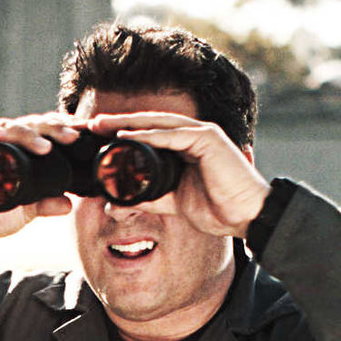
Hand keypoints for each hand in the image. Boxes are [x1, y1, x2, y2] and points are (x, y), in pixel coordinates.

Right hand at [0, 112, 80, 261]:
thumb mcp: (22, 212)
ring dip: (47, 129)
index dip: (67, 132)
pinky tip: (39, 146)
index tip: (91, 136)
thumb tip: (68, 205)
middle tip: (84, 133)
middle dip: (63, 127)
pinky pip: (1, 135)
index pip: (46, 133)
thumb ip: (43, 205)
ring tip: (67, 138)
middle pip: (38, 124)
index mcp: (18, 151)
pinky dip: (21, 137)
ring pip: (23, 125)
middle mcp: (5, 141)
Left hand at [86, 112, 270, 237]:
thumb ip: (149, 198)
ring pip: (159, 124)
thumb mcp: (173, 203)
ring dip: (130, 123)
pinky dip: (150, 134)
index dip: (123, 134)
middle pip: (150, 124)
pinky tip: (130, 135)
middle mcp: (193, 136)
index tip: (97, 139)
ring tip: (104, 125)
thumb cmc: (218, 209)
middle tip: (92, 125)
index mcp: (186, 147)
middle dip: (120, 123)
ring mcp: (202, 134)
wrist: (247, 217)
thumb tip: (119, 202)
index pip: (149, 135)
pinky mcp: (209, 139)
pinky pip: (174, 135)